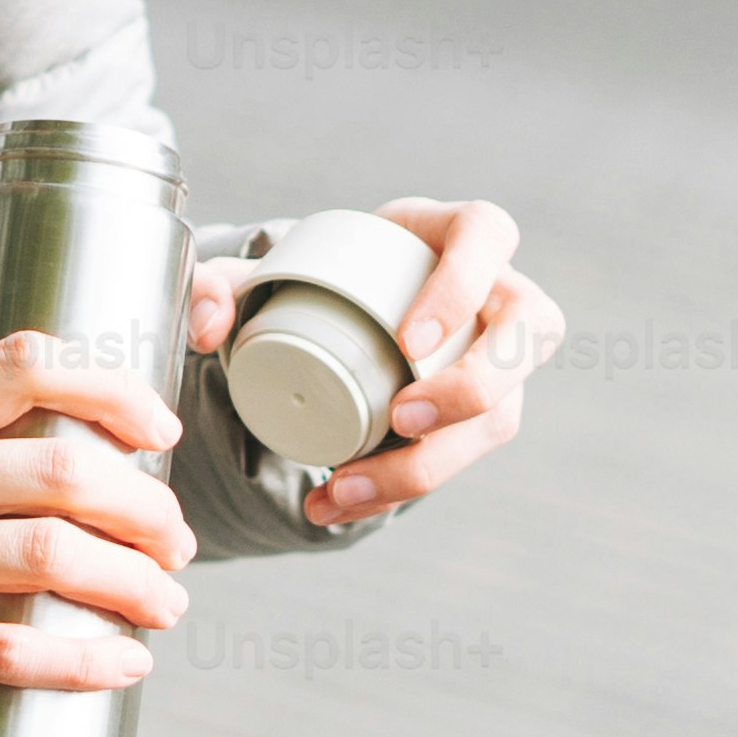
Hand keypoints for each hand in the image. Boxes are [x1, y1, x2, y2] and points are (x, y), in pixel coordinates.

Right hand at [0, 331, 196, 736]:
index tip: (160, 430)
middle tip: (177, 543)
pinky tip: (120, 668)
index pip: (25, 362)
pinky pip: (7, 647)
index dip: (115, 389)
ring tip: (166, 605)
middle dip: (148, 508)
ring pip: (51, 554)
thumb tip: (52, 468)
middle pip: (64, 467)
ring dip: (135, 583)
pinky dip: (83, 659)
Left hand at [186, 194, 560, 530]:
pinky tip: (343, 503)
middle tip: (402, 418)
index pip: (488, 235)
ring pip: (502, 414)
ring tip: (345, 485)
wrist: (338, 319)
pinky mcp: (481, 415)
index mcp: (457, 233)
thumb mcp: (266, 271)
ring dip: (428, 463)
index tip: (409, 336)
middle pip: (530, 333)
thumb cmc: (319, 280)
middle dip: (474, 386)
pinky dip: (398, 488)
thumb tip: (207, 323)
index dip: (464, 283)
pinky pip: (461, 457)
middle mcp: (497, 292)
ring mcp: (500, 359)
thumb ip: (219, 285)